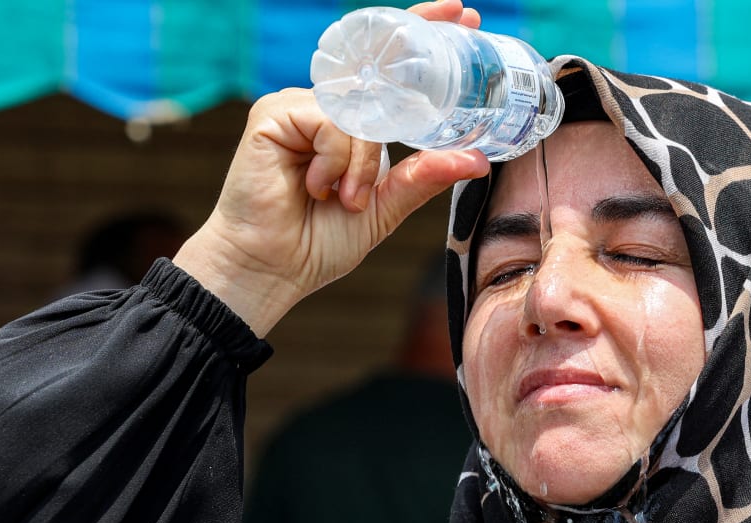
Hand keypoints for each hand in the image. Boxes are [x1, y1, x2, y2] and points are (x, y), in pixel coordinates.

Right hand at [174, 0, 487, 337]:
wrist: (273, 270)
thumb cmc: (320, 241)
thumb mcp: (385, 208)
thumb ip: (424, 178)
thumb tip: (478, 160)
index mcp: (351, 125)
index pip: (388, 73)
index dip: (420, 35)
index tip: (462, 15)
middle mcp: (325, 108)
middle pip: (377, 75)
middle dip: (415, 58)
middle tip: (460, 21)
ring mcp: (297, 107)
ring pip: (358, 113)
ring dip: (363, 163)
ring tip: (345, 198)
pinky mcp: (273, 115)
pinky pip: (330, 122)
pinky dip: (336, 159)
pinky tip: (318, 186)